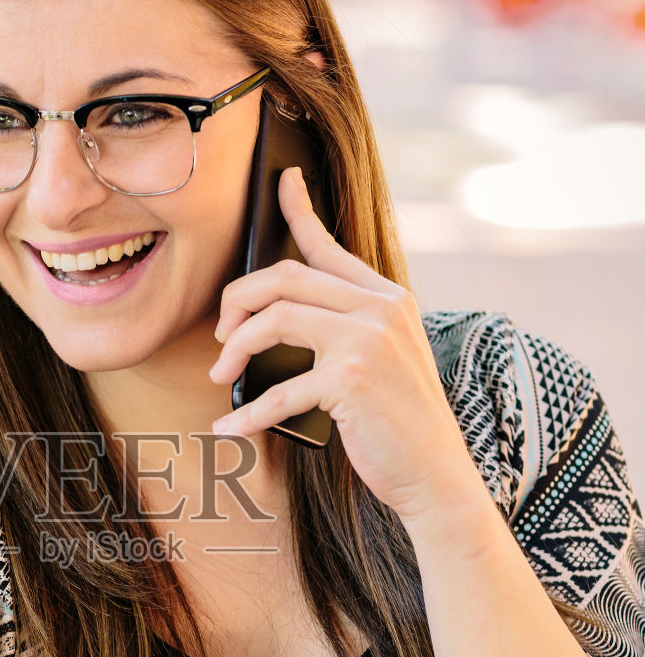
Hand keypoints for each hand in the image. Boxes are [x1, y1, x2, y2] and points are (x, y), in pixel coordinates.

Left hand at [208, 167, 487, 525]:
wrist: (437, 476)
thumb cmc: (400, 425)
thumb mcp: (385, 362)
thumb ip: (349, 329)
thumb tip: (287, 318)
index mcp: (388, 298)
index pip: (331, 246)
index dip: (301, 209)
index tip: (283, 181)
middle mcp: (380, 309)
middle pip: (285, 276)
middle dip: (238, 301)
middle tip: (219, 337)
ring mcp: (367, 340)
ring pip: (274, 319)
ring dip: (234, 348)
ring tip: (220, 376)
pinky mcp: (350, 379)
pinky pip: (278, 389)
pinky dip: (247, 415)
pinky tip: (229, 430)